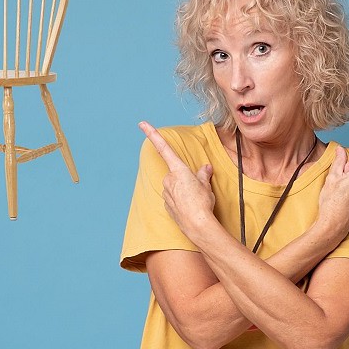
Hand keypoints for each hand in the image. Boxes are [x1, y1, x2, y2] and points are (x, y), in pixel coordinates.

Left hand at [139, 121, 215, 235]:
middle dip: (186, 178)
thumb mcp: (206, 185)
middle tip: (198, 188)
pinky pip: (174, 198)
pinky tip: (189, 207)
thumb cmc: (202, 202)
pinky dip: (181, 200)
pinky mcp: (167, 205)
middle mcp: (168, 179)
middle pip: (176, 173)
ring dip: (184, 190)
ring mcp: (166, 193)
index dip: (152, 134)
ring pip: (175, 186)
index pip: (164, 148)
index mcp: (178, 170)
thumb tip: (205, 167)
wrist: (197, 225)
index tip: (142, 123)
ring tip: (196, 199)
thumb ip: (203, 174)